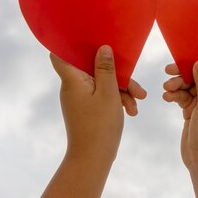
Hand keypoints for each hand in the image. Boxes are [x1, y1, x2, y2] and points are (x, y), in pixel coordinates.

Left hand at [50, 45, 146, 162]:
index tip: (88, 38)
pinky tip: (132, 110)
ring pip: (101, 83)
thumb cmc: (99, 126)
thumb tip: (103, 48)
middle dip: (116, 74)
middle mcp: (72, 87)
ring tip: (138, 103)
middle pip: (92, 68)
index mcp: (72, 80)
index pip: (59, 54)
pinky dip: (116, 100)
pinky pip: (101, 95)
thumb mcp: (109, 93)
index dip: (70, 44)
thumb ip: (106, 68)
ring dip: (121, 90)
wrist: (92, 159)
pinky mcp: (86, 108)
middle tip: (136, 87)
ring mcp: (79, 98)